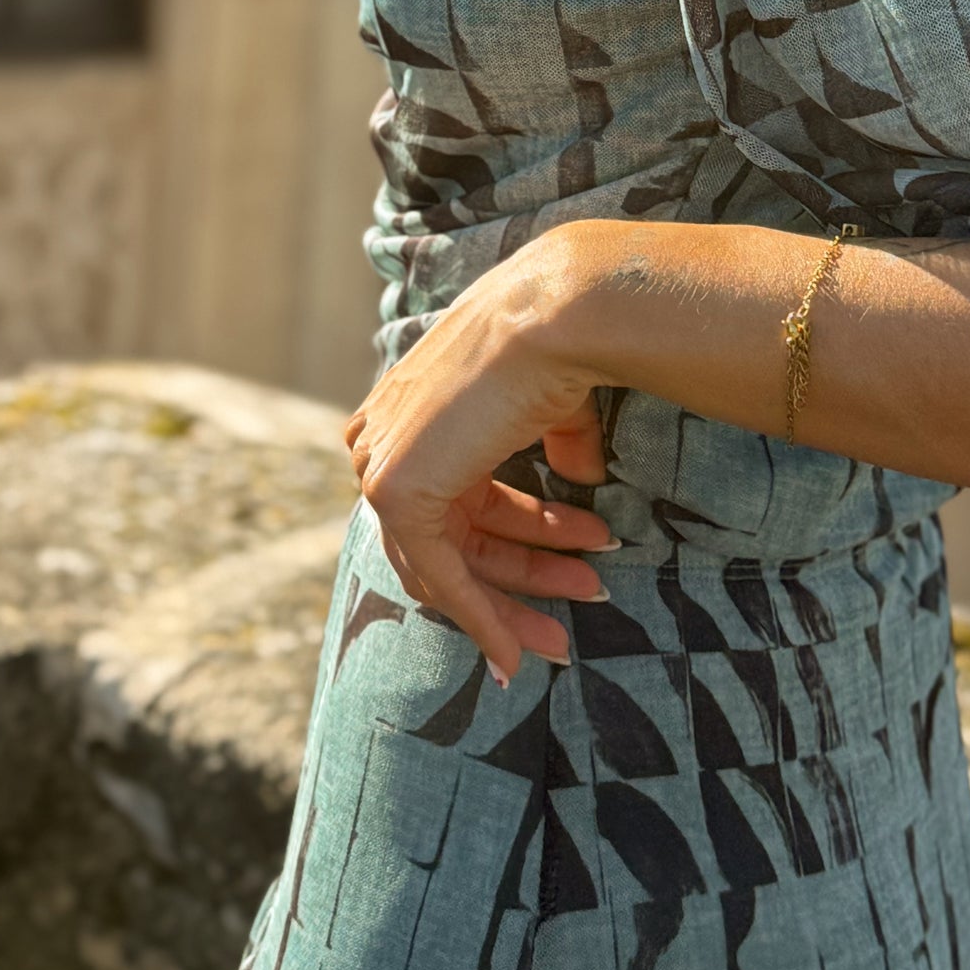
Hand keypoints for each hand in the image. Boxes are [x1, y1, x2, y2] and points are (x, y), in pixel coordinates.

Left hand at [343, 235, 614, 685]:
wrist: (556, 315)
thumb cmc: (561, 345)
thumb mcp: (554, 406)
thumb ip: (557, 444)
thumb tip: (584, 475)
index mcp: (413, 410)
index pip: (453, 499)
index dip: (511, 543)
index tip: (565, 569)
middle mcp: (388, 437)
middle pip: (449, 538)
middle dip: (520, 579)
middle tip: (575, 608)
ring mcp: (385, 464)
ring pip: (446, 567)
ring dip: (514, 602)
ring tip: (575, 619)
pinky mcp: (397, 494)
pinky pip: (441, 578)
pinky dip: (480, 619)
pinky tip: (516, 654)